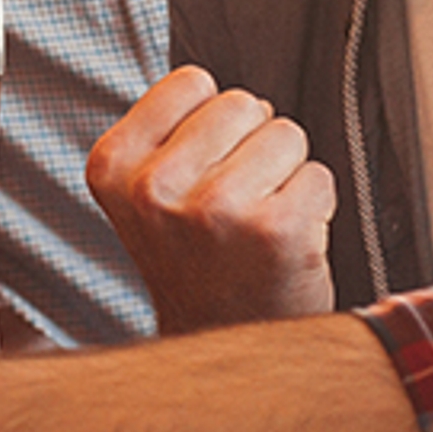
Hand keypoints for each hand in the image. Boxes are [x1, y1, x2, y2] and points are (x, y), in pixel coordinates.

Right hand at [87, 67, 337, 331]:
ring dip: (285, 176)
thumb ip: (167, 133)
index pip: (193, 82)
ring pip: (287, 134)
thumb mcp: (146, 194)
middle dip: (252, 146)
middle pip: (244, 103)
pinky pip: (319, 176)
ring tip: (258, 225)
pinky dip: (314, 207)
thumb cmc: (199, 261)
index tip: (199, 175)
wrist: (223, 349)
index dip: (211, 125)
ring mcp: (214, 210)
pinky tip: (285, 244)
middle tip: (234, 207)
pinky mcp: (274, 231)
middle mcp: (154, 188)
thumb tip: (217, 83)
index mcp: (113, 166)